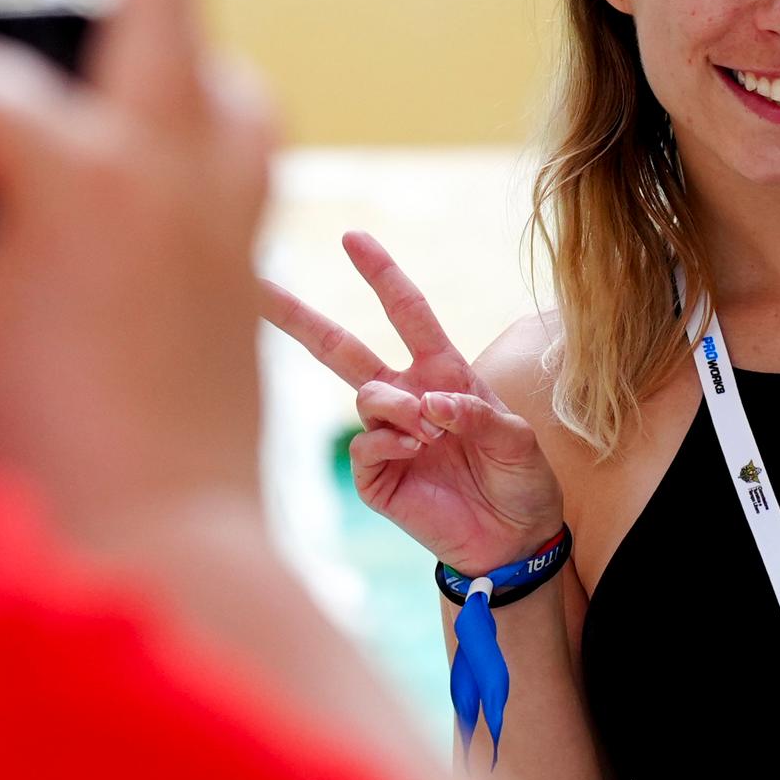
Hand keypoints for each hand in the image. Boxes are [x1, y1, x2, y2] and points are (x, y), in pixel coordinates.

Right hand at [0, 0, 275, 554]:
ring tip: (151, 11)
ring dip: (187, 35)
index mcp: (79, 178)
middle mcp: (170, 172)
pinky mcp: (242, 268)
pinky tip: (175, 144)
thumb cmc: (36, 457)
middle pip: (162, 8)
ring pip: (224, 83)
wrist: (165, 554)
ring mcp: (222, 217)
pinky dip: (216, 120)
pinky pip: (246, 154)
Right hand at [263, 233, 562, 572]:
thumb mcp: (519, 440)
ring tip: (428, 432)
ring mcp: (388, 437)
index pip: (406, 313)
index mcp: (442, 373)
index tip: (352, 238)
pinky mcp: (377, 477)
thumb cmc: (522, 481)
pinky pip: (363, 445)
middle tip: (257, 287)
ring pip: (364, 396)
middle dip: (300, 318)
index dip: (381, 274)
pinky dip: (387, 441)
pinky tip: (414, 451)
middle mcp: (407, 398)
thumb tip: (431, 403)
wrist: (515, 541)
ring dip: (394, 405)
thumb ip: (479, 415)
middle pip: (341, 349)